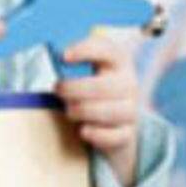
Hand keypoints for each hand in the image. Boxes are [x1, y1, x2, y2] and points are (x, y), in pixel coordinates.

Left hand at [56, 32, 142, 186]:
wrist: (116, 118)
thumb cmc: (93, 87)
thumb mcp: (88, 69)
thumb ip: (73, 62)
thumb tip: (54, 58)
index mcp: (118, 60)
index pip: (106, 50)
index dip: (85, 50)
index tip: (64, 56)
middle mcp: (128, 83)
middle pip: (102, 86)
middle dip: (74, 89)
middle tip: (57, 89)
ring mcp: (131, 110)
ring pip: (108, 112)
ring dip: (82, 111)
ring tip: (69, 111)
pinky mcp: (128, 134)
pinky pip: (112, 136)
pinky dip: (96, 134)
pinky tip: (83, 130)